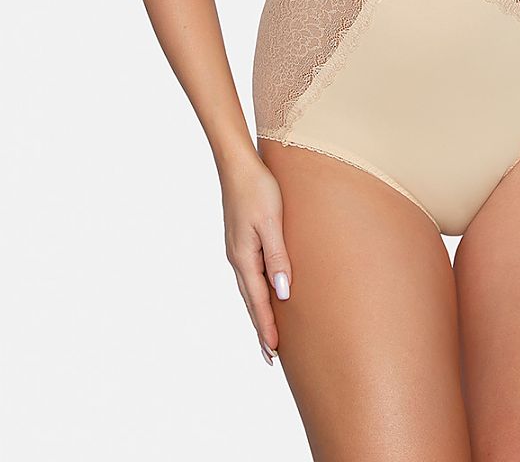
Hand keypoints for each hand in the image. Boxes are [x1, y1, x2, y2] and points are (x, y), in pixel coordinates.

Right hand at [220, 151, 292, 363]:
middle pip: (250, 300)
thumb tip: (282, 293)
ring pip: (249, 288)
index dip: (267, 327)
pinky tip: (263, 292)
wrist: (237, 164)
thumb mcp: (272, 223)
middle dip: (261, 327)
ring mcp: (237, 248)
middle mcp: (237, 257)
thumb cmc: (258, 188)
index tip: (274, 353)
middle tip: (271, 356)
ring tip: (268, 332)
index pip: (258, 301)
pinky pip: (250, 273)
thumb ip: (278, 257)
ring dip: (258, 311)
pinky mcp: (241, 239)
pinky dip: (256, 291)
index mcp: (244, 257)